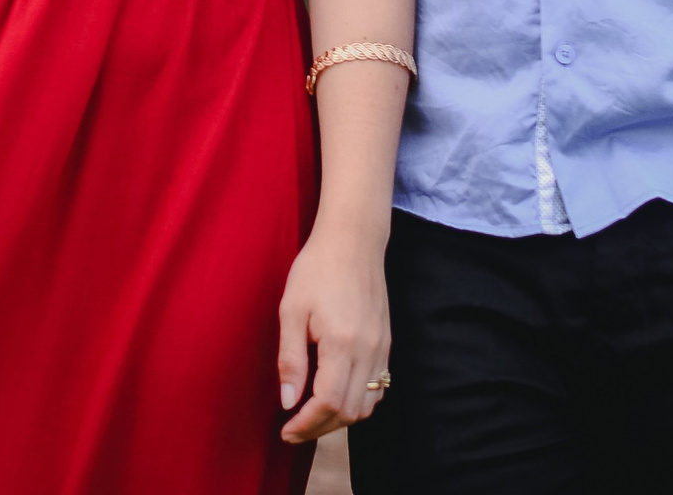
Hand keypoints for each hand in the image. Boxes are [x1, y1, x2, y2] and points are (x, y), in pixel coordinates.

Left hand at [275, 224, 391, 443]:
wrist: (353, 241)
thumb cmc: (316, 269)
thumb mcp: (291, 310)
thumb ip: (290, 358)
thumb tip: (288, 402)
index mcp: (342, 343)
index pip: (328, 403)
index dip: (306, 424)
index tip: (285, 431)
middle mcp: (368, 351)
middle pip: (348, 411)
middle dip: (319, 428)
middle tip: (293, 429)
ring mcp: (382, 349)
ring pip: (366, 405)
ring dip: (339, 419)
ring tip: (311, 416)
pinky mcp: (387, 344)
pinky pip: (378, 389)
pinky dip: (358, 402)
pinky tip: (336, 395)